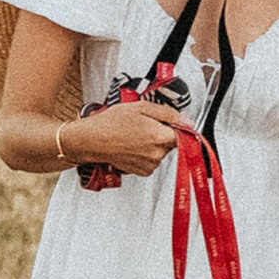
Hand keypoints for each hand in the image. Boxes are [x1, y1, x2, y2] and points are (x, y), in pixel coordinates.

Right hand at [64, 103, 183, 178]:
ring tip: (135, 134)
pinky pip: (152, 160)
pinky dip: (146, 153)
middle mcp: (157, 154)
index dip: (175, 126)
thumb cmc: (112, 123)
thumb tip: (186, 120)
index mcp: (160, 137)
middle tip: (145, 124)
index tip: (168, 122)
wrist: (93, 140)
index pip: (183, 134)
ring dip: (153, 143)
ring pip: (161, 151)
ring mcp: (150, 165)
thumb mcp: (142, 107)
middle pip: (171, 143)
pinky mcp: (142, 171)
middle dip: (162, 133)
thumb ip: (168, 114)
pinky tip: (133, 144)